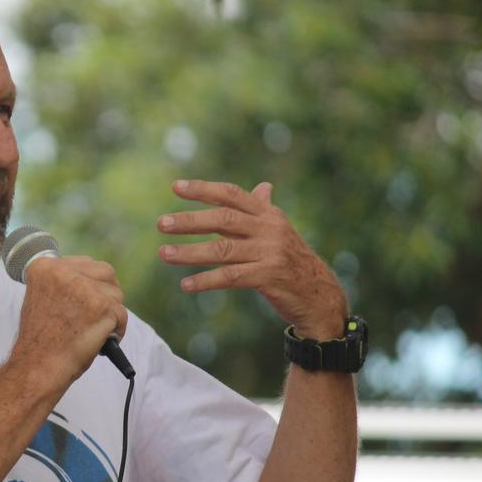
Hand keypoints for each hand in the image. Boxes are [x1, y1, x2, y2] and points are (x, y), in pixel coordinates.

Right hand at [13, 256, 127, 382]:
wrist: (38, 366)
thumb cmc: (41, 340)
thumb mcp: (41, 298)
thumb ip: (62, 283)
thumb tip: (91, 279)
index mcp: (44, 267)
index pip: (84, 263)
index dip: (91, 283)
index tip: (86, 302)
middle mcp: (62, 271)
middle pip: (105, 272)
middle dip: (107, 293)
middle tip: (99, 314)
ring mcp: (83, 287)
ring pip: (116, 293)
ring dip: (111, 313)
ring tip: (93, 330)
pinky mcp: (101, 306)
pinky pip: (122, 314)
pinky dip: (117, 329)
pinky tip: (101, 340)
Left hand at [157, 180, 347, 339]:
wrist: (319, 294)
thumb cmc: (292, 260)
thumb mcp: (280, 232)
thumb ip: (263, 211)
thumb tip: (262, 187)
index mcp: (268, 214)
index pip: (232, 195)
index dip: (204, 189)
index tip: (176, 187)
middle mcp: (269, 229)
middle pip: (224, 219)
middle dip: (190, 221)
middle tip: (162, 224)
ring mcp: (270, 253)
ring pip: (223, 250)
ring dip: (190, 252)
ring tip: (164, 253)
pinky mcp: (269, 277)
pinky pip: (230, 277)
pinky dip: (206, 280)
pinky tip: (186, 284)